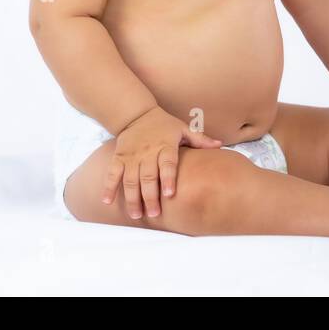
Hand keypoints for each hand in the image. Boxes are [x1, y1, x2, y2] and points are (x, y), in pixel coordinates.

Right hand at [101, 106, 223, 218]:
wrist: (137, 114)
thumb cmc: (164, 125)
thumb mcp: (183, 128)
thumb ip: (200, 140)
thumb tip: (220, 145)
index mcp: (165, 145)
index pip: (167, 163)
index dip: (168, 178)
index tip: (170, 194)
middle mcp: (147, 152)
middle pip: (148, 176)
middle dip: (150, 196)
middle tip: (154, 214)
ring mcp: (131, 156)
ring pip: (130, 179)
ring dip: (132, 198)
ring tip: (136, 215)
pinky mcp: (119, 157)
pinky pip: (112, 173)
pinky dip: (109, 187)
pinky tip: (107, 202)